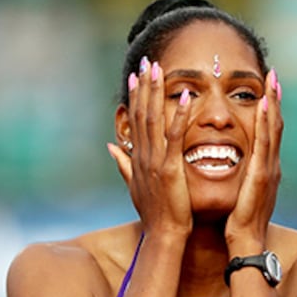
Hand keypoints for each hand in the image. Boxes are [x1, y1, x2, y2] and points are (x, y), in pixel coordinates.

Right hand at [108, 56, 192, 236]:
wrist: (164, 235)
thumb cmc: (155, 214)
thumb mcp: (135, 186)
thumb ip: (123, 164)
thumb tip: (111, 146)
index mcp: (139, 158)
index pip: (136, 120)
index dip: (136, 95)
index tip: (136, 74)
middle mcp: (144, 156)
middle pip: (141, 113)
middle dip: (143, 86)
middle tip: (146, 61)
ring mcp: (156, 161)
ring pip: (154, 120)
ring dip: (155, 93)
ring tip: (158, 69)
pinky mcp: (171, 168)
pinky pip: (175, 137)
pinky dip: (178, 116)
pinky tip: (185, 98)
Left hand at [225, 69, 282, 254]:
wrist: (245, 243)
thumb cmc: (239, 222)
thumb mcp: (242, 194)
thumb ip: (242, 177)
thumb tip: (238, 165)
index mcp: (265, 168)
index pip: (268, 133)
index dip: (269, 109)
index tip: (267, 88)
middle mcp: (271, 165)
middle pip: (275, 125)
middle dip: (275, 99)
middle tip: (273, 74)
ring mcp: (269, 170)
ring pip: (273, 130)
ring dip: (273, 104)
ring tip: (272, 81)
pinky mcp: (262, 176)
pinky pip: (264, 144)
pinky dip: (265, 123)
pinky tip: (263, 106)